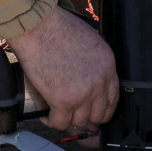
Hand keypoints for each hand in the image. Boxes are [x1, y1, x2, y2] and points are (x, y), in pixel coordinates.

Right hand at [5, 7, 118, 130]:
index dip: (102, 110)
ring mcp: (83, 93)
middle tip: (71, 113)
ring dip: (66, 118)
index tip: (93, 112)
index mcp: (108, 66)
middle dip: (83, 116)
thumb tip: (85, 81)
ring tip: (55, 111)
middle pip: (97, 114)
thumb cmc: (57, 28)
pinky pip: (60, 123)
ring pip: (79, 121)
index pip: (113, 99)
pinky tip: (45, 114)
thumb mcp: (89, 42)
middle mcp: (99, 82)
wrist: (39, 27)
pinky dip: (51, 120)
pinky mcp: (64, 101)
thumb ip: (93, 64)